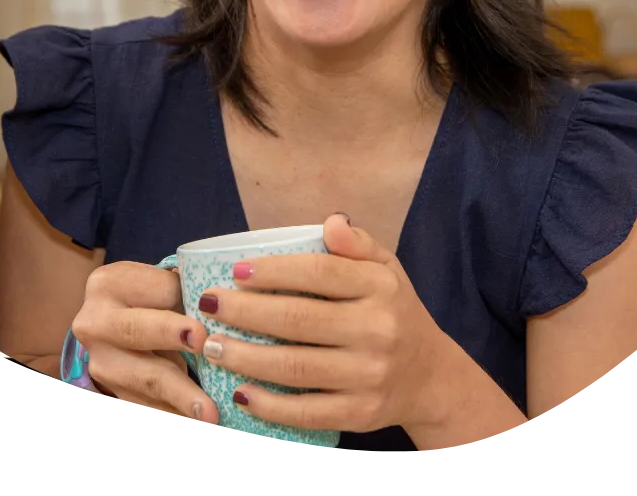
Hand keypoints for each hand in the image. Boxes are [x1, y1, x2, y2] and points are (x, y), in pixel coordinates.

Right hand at [70, 261, 218, 423]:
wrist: (114, 323)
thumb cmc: (150, 298)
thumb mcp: (160, 284)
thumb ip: (186, 293)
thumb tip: (223, 308)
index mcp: (109, 283)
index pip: (155, 291)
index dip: (182, 304)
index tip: (201, 326)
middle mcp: (94, 321)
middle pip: (135, 330)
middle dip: (171, 338)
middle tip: (204, 348)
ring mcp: (98, 360)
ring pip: (142, 377)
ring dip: (180, 394)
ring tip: (209, 411)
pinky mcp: (109, 388)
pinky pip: (145, 401)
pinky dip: (175, 408)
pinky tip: (198, 415)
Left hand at [195, 214, 457, 437]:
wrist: (429, 376)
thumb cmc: (392, 310)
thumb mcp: (385, 267)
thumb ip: (357, 242)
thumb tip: (330, 221)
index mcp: (380, 286)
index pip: (321, 272)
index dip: (275, 271)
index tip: (236, 270)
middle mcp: (377, 330)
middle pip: (299, 320)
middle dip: (245, 312)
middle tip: (208, 305)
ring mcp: (368, 375)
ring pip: (296, 366)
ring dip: (246, 357)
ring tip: (211, 345)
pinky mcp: (360, 413)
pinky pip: (307, 411)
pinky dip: (270, 405)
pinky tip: (240, 393)